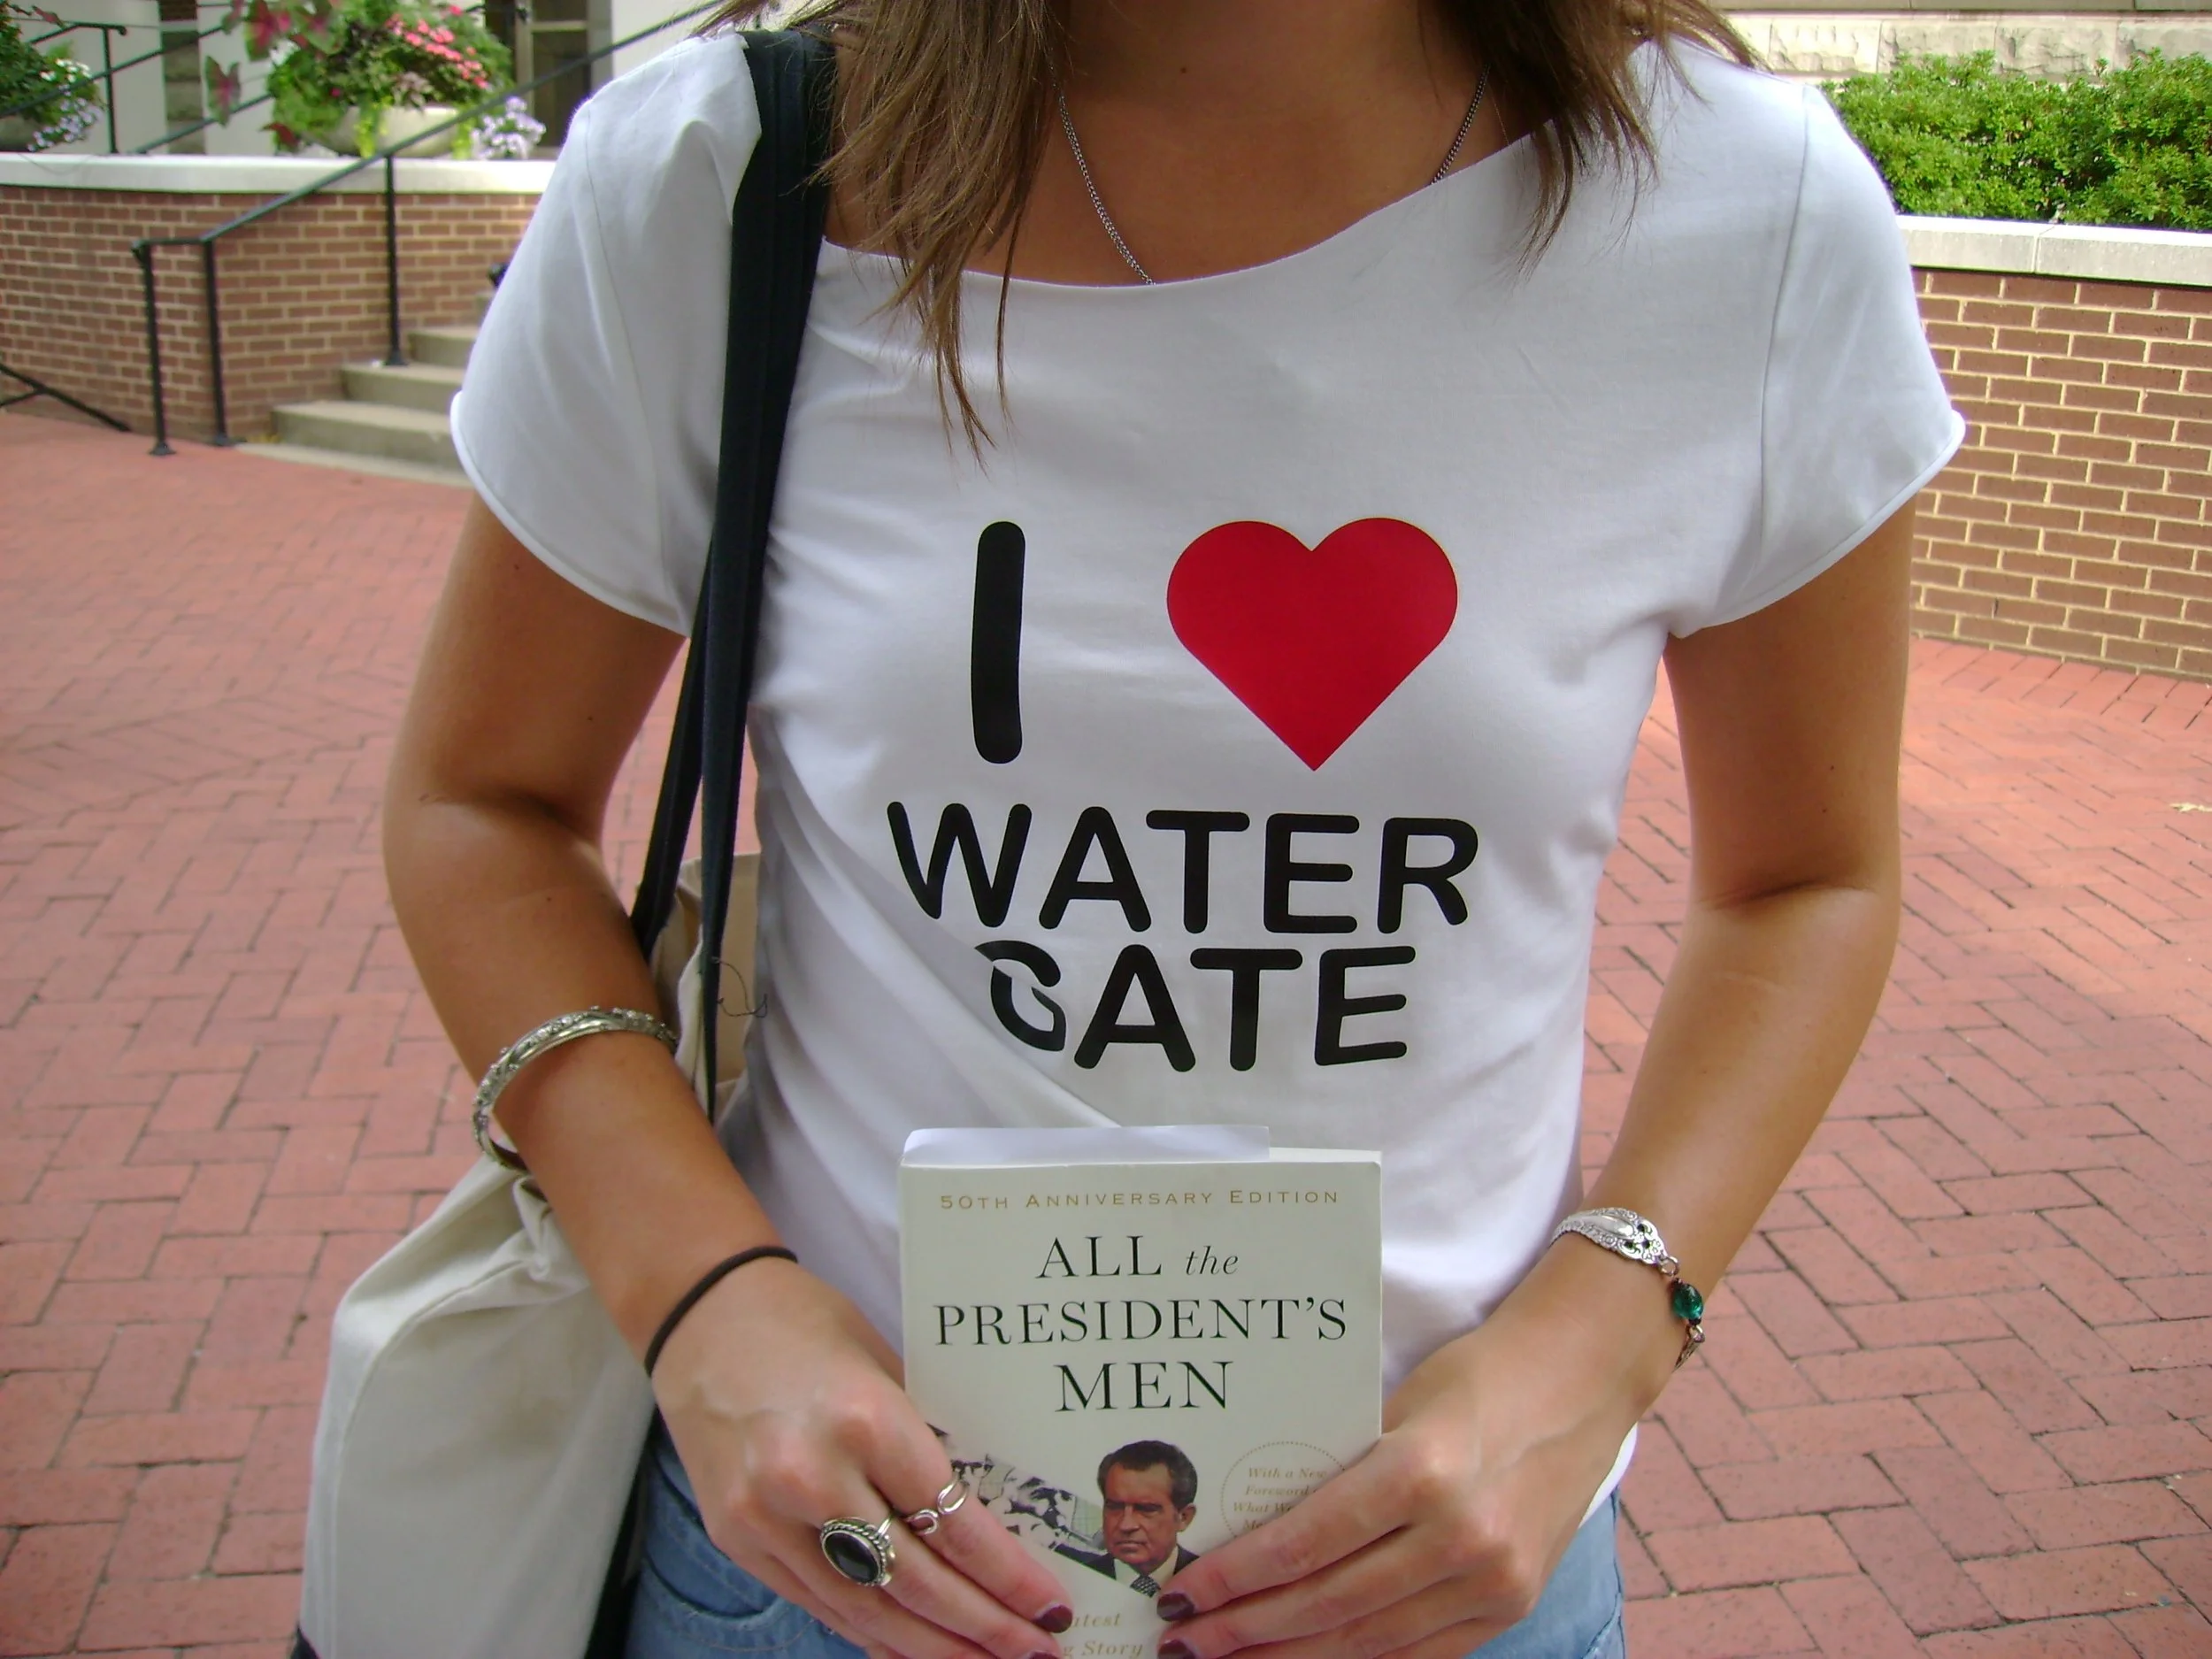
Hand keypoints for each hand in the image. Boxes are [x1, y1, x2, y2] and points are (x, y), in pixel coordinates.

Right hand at [651, 1257, 1072, 1658]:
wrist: (699, 1315)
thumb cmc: (805, 1326)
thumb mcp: (886, 1368)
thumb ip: (927, 1443)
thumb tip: (993, 1519)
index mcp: (864, 1420)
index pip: (951, 1524)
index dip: (1005, 1578)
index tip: (1048, 1606)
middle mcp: (811, 1476)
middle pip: (914, 1582)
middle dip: (981, 1628)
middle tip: (1036, 1652)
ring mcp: (765, 1517)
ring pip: (864, 1609)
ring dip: (931, 1647)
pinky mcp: (737, 1539)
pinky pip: (818, 1602)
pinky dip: (871, 1632)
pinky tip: (913, 1647)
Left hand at [1147, 1242, 1677, 1658]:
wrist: (1581, 1382)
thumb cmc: (1477, 1377)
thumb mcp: (1397, 1404)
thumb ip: (1337, 1468)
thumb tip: (1247, 1521)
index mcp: (1423, 1470)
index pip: (1308, 1542)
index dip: (1238, 1576)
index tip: (1183, 1590)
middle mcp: (1461, 1535)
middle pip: (1330, 1602)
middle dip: (1247, 1628)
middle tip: (1185, 1637)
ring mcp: (1493, 1580)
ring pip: (1369, 1641)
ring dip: (1290, 1655)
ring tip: (1229, 1657)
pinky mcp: (1511, 1605)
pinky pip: (1418, 1652)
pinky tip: (1305, 1658)